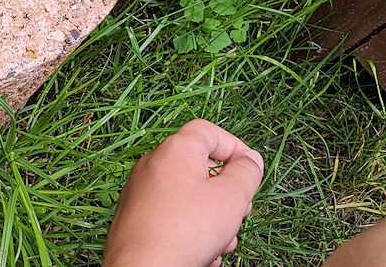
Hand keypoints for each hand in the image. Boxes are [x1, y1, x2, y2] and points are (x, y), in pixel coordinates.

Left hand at [103, 119, 263, 266]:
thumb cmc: (185, 231)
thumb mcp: (232, 198)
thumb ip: (247, 173)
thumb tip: (251, 159)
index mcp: (176, 150)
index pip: (209, 131)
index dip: (235, 147)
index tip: (250, 170)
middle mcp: (153, 164)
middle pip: (200, 167)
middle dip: (226, 191)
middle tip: (240, 212)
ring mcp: (140, 191)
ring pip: (187, 196)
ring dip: (211, 217)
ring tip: (223, 242)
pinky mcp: (134, 218)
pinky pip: (170, 215)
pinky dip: (189, 229)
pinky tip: (202, 254)